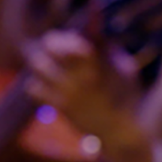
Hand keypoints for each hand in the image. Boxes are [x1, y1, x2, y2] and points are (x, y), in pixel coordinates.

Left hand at [25, 30, 153, 161]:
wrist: (119, 132)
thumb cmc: (127, 97)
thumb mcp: (126, 69)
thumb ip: (110, 49)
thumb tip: (93, 30)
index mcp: (97, 63)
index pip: (73, 39)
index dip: (69, 38)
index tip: (74, 46)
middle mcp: (79, 74)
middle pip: (50, 44)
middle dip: (52, 43)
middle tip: (55, 50)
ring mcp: (67, 91)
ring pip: (38, 64)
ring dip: (41, 61)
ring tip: (47, 66)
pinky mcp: (59, 106)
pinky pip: (34, 88)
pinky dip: (36, 84)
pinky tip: (46, 86)